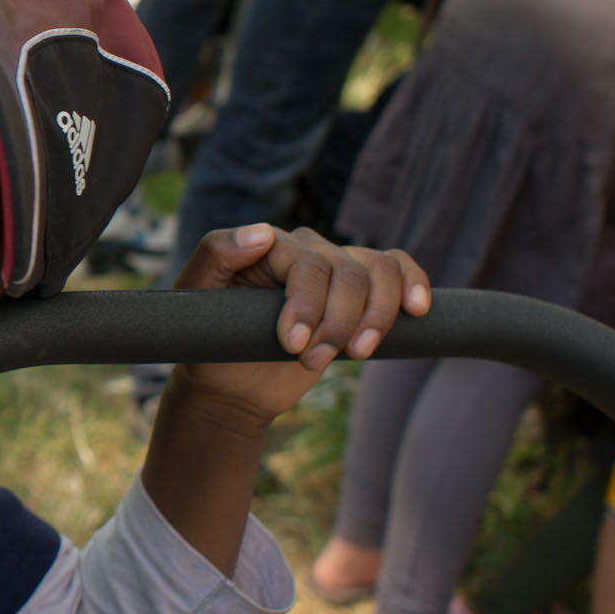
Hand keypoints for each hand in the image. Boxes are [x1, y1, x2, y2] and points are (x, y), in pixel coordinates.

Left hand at [170, 223, 431, 423]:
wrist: (232, 380)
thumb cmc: (210, 335)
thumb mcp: (197, 296)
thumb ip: (216, 255)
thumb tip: (260, 233)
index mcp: (269, 245)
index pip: (308, 263)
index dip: (307, 304)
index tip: (293, 344)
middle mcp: (308, 250)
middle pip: (348, 272)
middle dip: (336, 323)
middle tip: (309, 361)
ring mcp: (338, 267)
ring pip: (379, 272)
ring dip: (374, 319)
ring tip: (354, 354)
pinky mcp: (361, 291)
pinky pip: (397, 270)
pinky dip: (413, 285)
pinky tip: (417, 311)